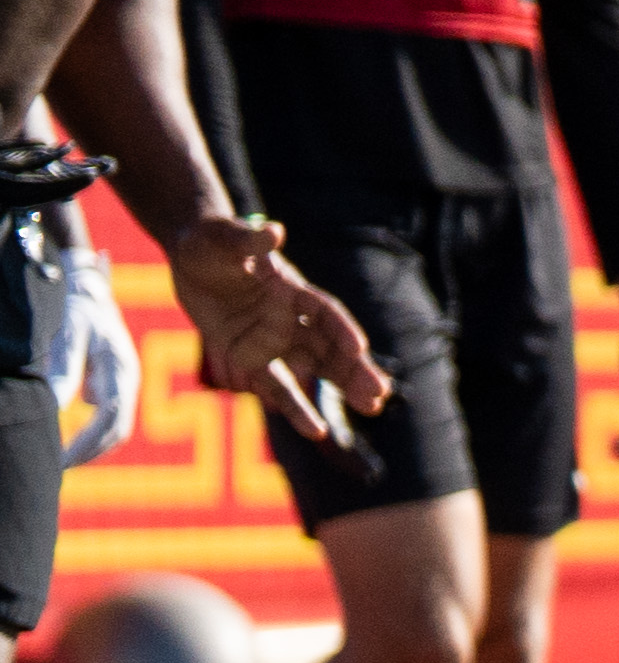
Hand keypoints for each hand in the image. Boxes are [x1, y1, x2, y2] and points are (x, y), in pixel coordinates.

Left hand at [168, 215, 384, 445]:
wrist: (193, 255)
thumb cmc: (211, 241)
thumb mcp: (223, 237)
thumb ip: (248, 240)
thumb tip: (274, 231)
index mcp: (291, 287)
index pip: (323, 311)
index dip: (340, 328)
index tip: (358, 347)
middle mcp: (290, 316)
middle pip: (329, 346)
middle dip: (354, 369)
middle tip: (381, 392)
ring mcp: (274, 338)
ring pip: (315, 368)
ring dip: (342, 387)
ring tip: (373, 407)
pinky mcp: (251, 357)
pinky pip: (276, 386)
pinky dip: (296, 408)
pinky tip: (317, 431)